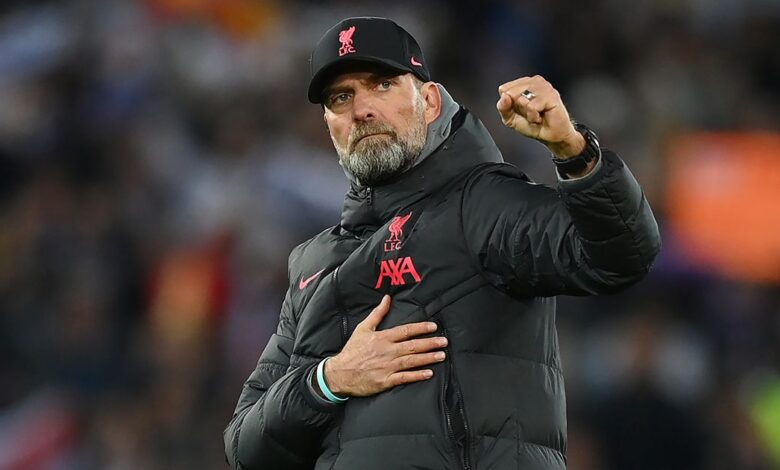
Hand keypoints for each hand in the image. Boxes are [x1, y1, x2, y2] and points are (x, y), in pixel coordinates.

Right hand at [323, 295, 447, 396]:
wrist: (340, 373)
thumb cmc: (352, 350)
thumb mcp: (363, 328)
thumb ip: (378, 313)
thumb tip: (387, 298)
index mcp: (382, 338)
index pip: (406, 331)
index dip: (421, 328)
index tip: (434, 327)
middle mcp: (387, 351)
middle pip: (412, 346)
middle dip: (430, 343)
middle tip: (444, 341)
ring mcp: (387, 367)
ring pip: (411, 361)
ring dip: (428, 358)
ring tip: (441, 355)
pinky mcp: (385, 381)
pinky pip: (404, 378)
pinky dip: (417, 375)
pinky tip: (429, 373)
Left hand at [496, 75, 584, 158]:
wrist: (551, 136)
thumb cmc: (534, 125)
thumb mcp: (511, 119)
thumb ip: (503, 108)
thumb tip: (504, 97)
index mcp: (524, 83)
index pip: (504, 89)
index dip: (509, 105)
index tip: (520, 111)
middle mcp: (534, 81)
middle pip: (511, 92)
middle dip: (518, 109)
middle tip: (530, 113)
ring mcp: (544, 86)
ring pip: (521, 98)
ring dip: (527, 113)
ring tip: (536, 115)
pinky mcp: (551, 95)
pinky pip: (532, 106)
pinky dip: (533, 116)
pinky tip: (541, 117)